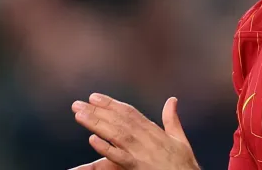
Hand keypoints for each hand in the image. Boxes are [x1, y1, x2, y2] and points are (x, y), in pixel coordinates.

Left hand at [70, 94, 198, 169]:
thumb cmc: (183, 162)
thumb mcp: (179, 138)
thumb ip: (172, 119)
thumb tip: (172, 100)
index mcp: (153, 130)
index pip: (128, 112)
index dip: (111, 103)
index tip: (94, 97)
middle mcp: (145, 138)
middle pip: (118, 120)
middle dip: (98, 111)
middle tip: (78, 103)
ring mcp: (140, 152)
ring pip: (115, 134)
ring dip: (97, 124)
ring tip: (79, 115)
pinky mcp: (136, 166)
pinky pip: (118, 156)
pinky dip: (106, 148)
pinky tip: (92, 140)